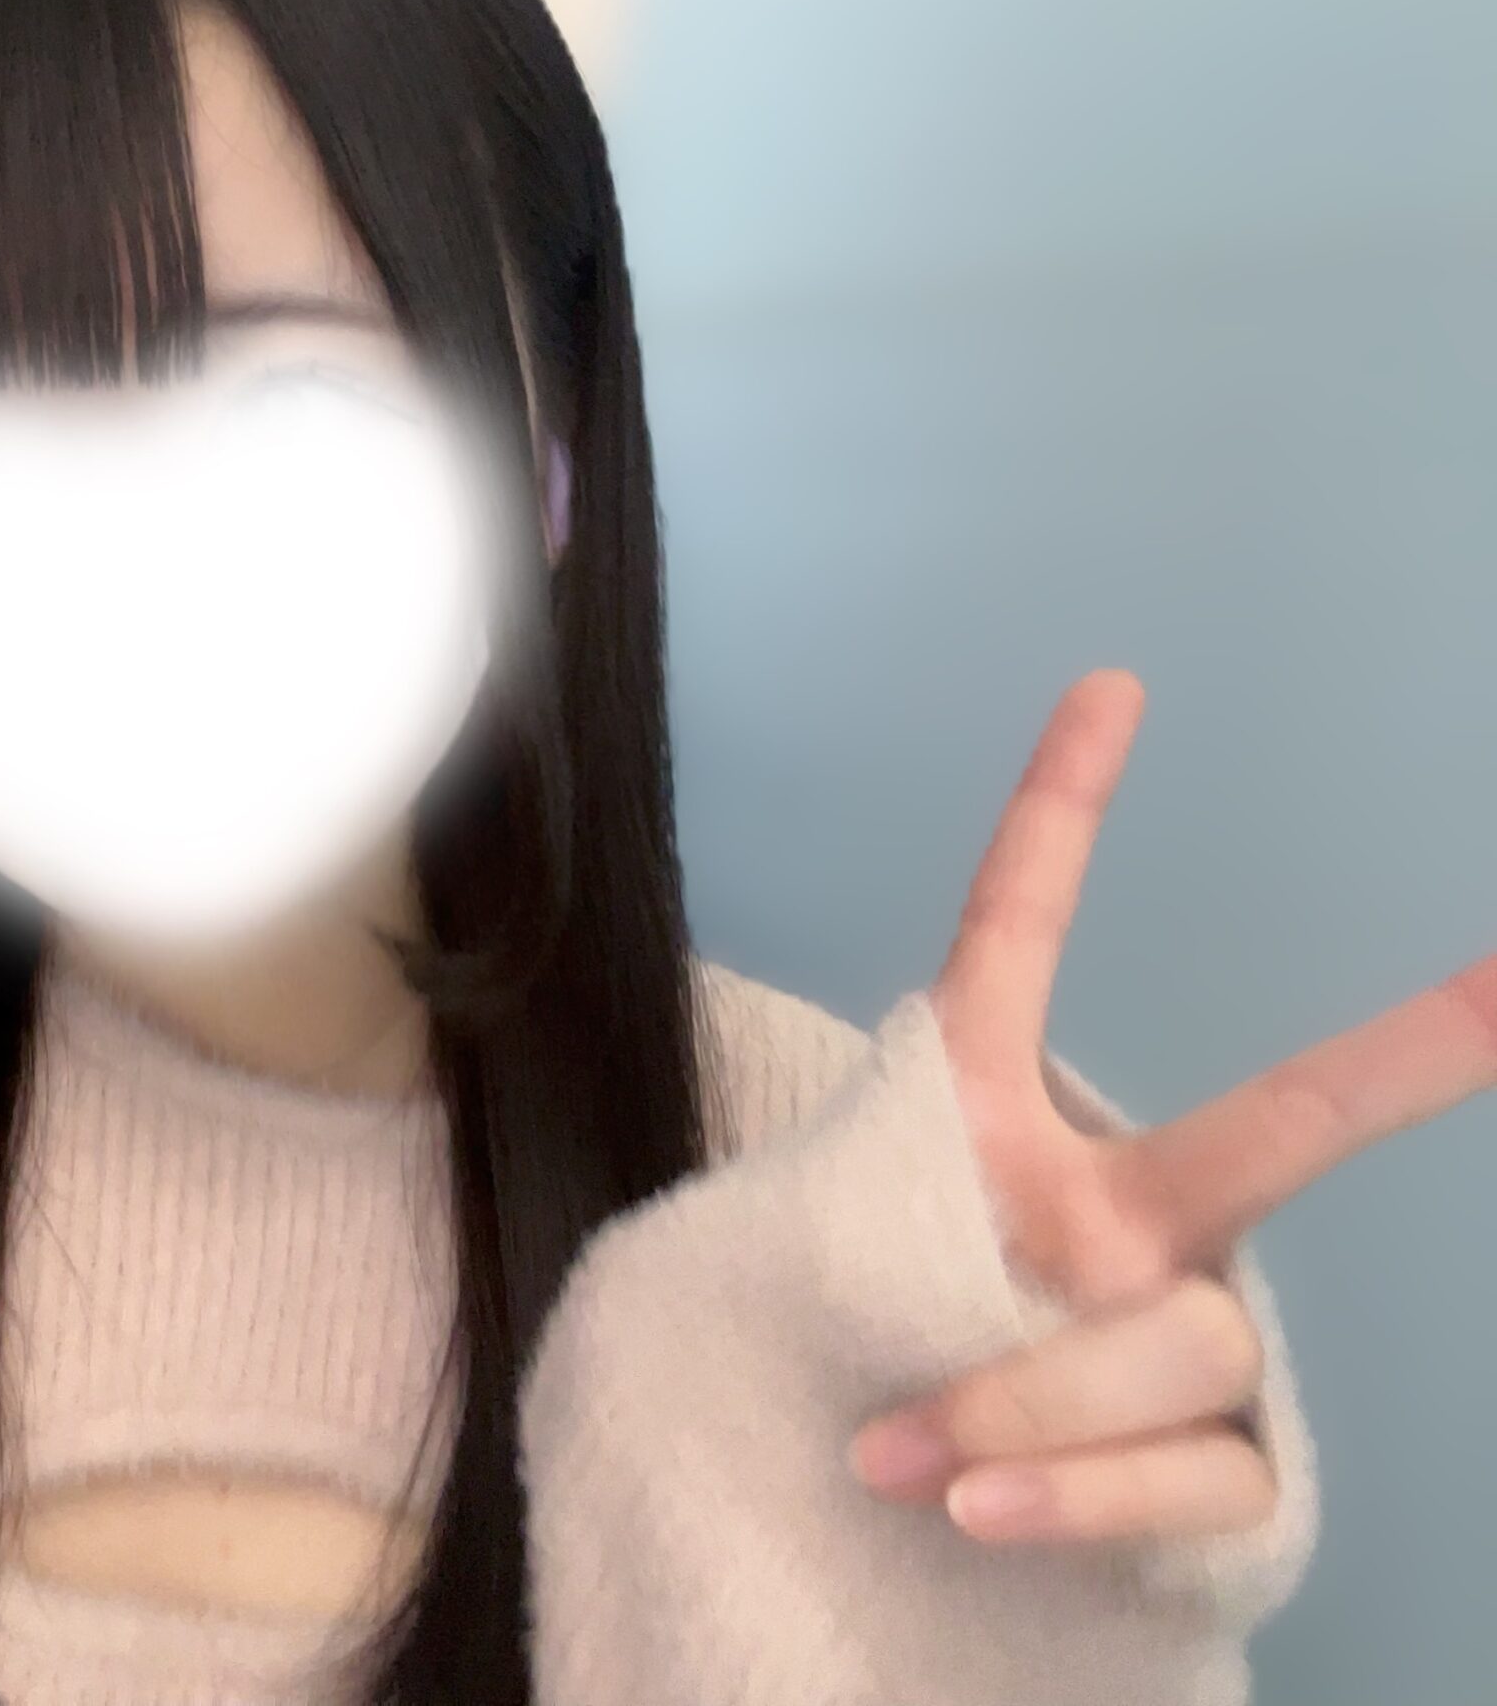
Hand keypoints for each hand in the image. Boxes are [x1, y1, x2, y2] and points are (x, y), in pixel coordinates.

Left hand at [849, 668, 1496, 1544]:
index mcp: (999, 1128)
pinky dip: (1067, 1495)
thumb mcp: (803, 1281)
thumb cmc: (847, 1348)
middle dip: (1395, 1062)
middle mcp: (1126, 1219)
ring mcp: (1187, 1338)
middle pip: (1270, 1132)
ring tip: (896, 1455)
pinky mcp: (1225, 1469)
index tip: (1107, 687)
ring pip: (1167, 1343)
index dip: (1057, 822)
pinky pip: (1176, 1471)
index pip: (1019, 950)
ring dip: (1019, 1402)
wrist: (881, 1509)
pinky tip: (974, 1512)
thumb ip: (846, 1298)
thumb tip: (919, 1448)